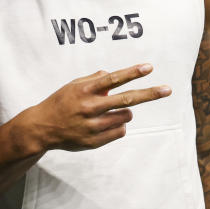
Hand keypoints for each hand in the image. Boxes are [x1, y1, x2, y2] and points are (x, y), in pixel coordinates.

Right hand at [28, 63, 170, 151]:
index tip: (148, 67)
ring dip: (125, 111)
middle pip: (126, 99)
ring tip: (110, 111)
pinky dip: (118, 125)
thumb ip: (93, 80)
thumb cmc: (60, 102)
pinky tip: (105, 123)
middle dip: (149, 94)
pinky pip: (120, 131)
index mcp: (84, 90)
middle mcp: (89, 107)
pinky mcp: (94, 141)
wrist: (42, 128)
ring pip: (125, 116)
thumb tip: (112, 75)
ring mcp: (92, 126)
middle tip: (167, 90)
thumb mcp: (73, 85)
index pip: (113, 79)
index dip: (132, 72)